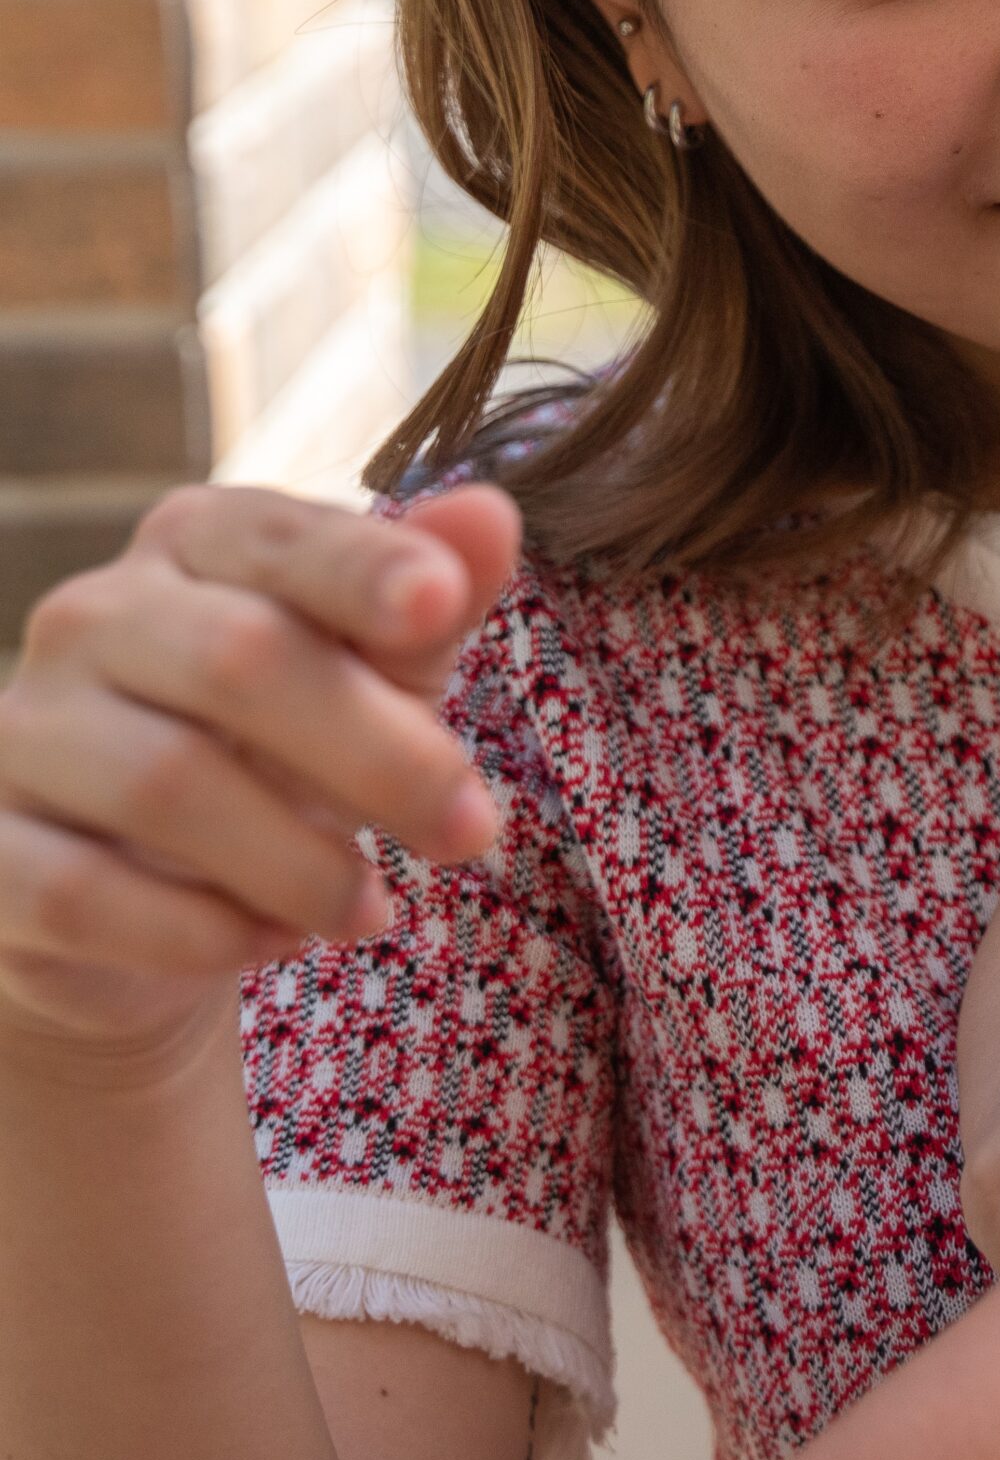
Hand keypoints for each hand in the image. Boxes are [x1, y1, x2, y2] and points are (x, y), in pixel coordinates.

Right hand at [0, 483, 519, 1059]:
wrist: (150, 897)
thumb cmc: (291, 746)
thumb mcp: (379, 670)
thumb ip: (430, 601)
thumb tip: (492, 516)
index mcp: (197, 542)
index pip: (281, 535)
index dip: (364, 566)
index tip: (442, 606)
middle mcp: (93, 616)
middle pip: (238, 658)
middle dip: (377, 753)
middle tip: (470, 831)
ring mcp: (23, 729)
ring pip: (164, 783)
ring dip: (298, 862)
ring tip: (371, 909)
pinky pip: (80, 892)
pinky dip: (199, 929)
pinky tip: (274, 942)